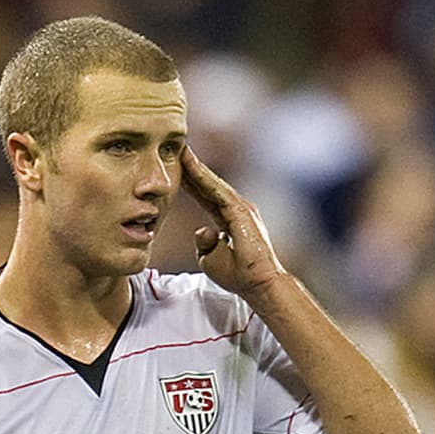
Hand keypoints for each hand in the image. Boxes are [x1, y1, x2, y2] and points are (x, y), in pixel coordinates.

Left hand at [181, 146, 285, 297]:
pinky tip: (192, 166)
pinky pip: (219, 192)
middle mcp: (237, 208)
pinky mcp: (242, 213)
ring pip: (213, 184)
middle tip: (176, 149)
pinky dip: (205, 179)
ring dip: (197, 168)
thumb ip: (203, 243)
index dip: (190, 181)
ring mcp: (241, 208)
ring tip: (182, 152)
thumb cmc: (239, 275)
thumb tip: (200, 230)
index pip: (205, 195)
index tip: (175, 167)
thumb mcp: (211, 258)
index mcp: (229, 218)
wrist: (258, 284)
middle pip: (209, 185)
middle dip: (192, 168)